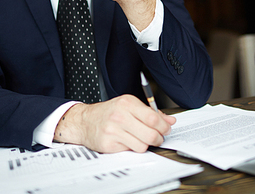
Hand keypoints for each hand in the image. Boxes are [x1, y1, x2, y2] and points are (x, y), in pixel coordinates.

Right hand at [54, 95, 175, 152]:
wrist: (85, 121)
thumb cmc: (109, 112)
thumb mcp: (129, 105)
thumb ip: (150, 113)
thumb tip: (170, 121)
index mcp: (127, 103)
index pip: (153, 118)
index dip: (164, 127)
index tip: (166, 129)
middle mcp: (120, 116)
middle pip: (150, 134)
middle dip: (158, 138)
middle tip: (157, 137)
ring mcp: (113, 131)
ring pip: (142, 146)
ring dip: (145, 144)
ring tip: (139, 138)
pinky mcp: (108, 144)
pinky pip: (130, 151)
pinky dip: (132, 148)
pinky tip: (126, 141)